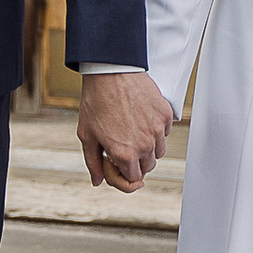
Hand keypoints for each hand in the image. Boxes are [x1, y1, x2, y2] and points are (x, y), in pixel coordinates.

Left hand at [78, 71, 174, 189]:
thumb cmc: (95, 101)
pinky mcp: (165, 115)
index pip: (133, 179)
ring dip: (147, 148)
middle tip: (122, 145)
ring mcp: (157, 130)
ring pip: (158, 151)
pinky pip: (164, 132)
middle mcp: (145, 145)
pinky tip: (140, 119)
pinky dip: (155, 131)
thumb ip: (93, 162)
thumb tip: (97, 181)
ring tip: (131, 131)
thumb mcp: (87, 135)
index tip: (116, 162)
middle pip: (147, 167)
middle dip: (135, 161)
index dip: (123, 173)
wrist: (110, 71)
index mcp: (125, 154)